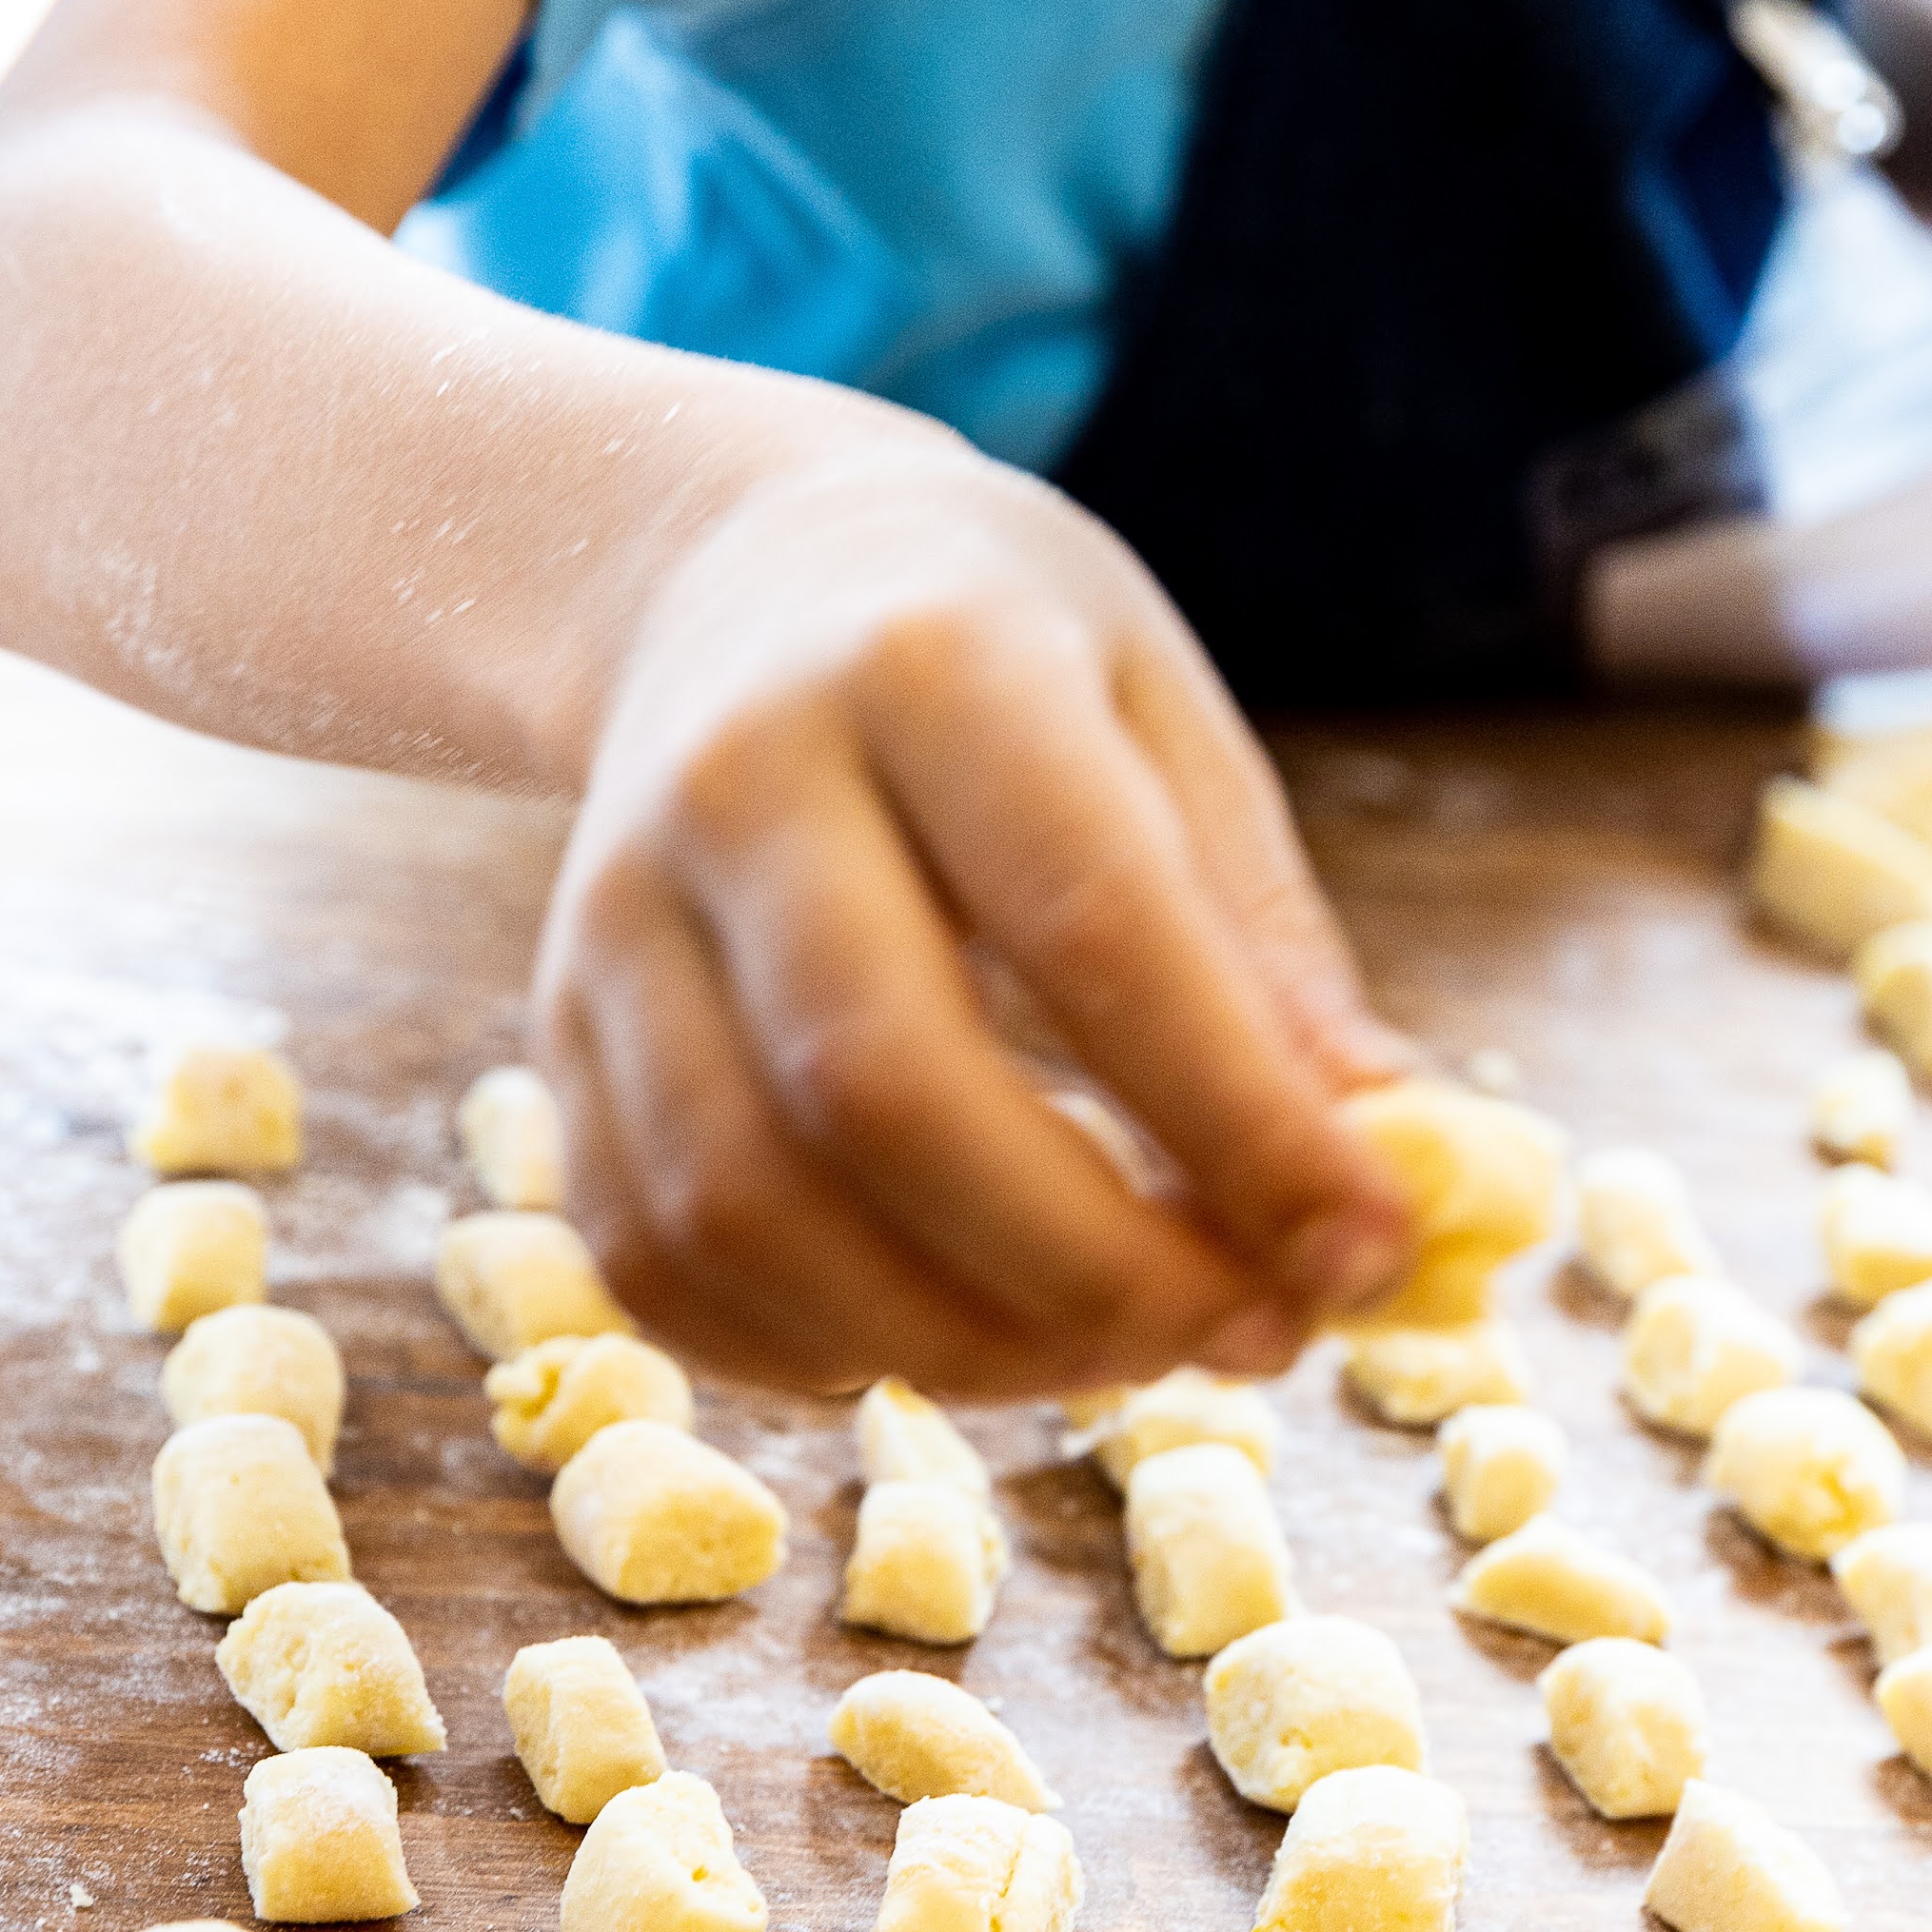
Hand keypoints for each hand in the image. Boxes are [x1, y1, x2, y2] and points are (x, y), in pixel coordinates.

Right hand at [538, 441, 1414, 1398]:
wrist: (728, 580)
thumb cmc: (1001, 661)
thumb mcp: (1163, 723)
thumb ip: (1263, 950)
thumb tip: (1376, 1180)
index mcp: (931, 664)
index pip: (1090, 927)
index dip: (1241, 1124)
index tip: (1368, 1252)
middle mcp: (738, 782)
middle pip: (884, 1090)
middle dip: (1094, 1267)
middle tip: (1253, 1333)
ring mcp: (612, 917)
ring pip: (747, 1205)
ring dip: (960, 1341)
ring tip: (1125, 1349)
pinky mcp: (555, 1038)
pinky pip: (654, 1258)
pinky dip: (815, 1351)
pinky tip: (957, 1340)